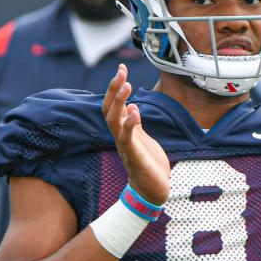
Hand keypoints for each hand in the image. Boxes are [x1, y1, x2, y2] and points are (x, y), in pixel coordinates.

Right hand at [102, 64, 170, 204]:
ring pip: (114, 122)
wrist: (152, 192)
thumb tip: (132, 106)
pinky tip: (136, 112)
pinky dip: (130, 124)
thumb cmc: (148, 165)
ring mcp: (125, 147)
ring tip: (127, 85)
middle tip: (121, 72)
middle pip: (109, 110)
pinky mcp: (134, 158)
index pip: (113, 106)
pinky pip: (128, 139)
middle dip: (113, 90)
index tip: (121, 68)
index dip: (115, 87)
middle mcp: (120, 137)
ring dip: (119, 103)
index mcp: (122, 132)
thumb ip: (135, 124)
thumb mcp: (142, 139)